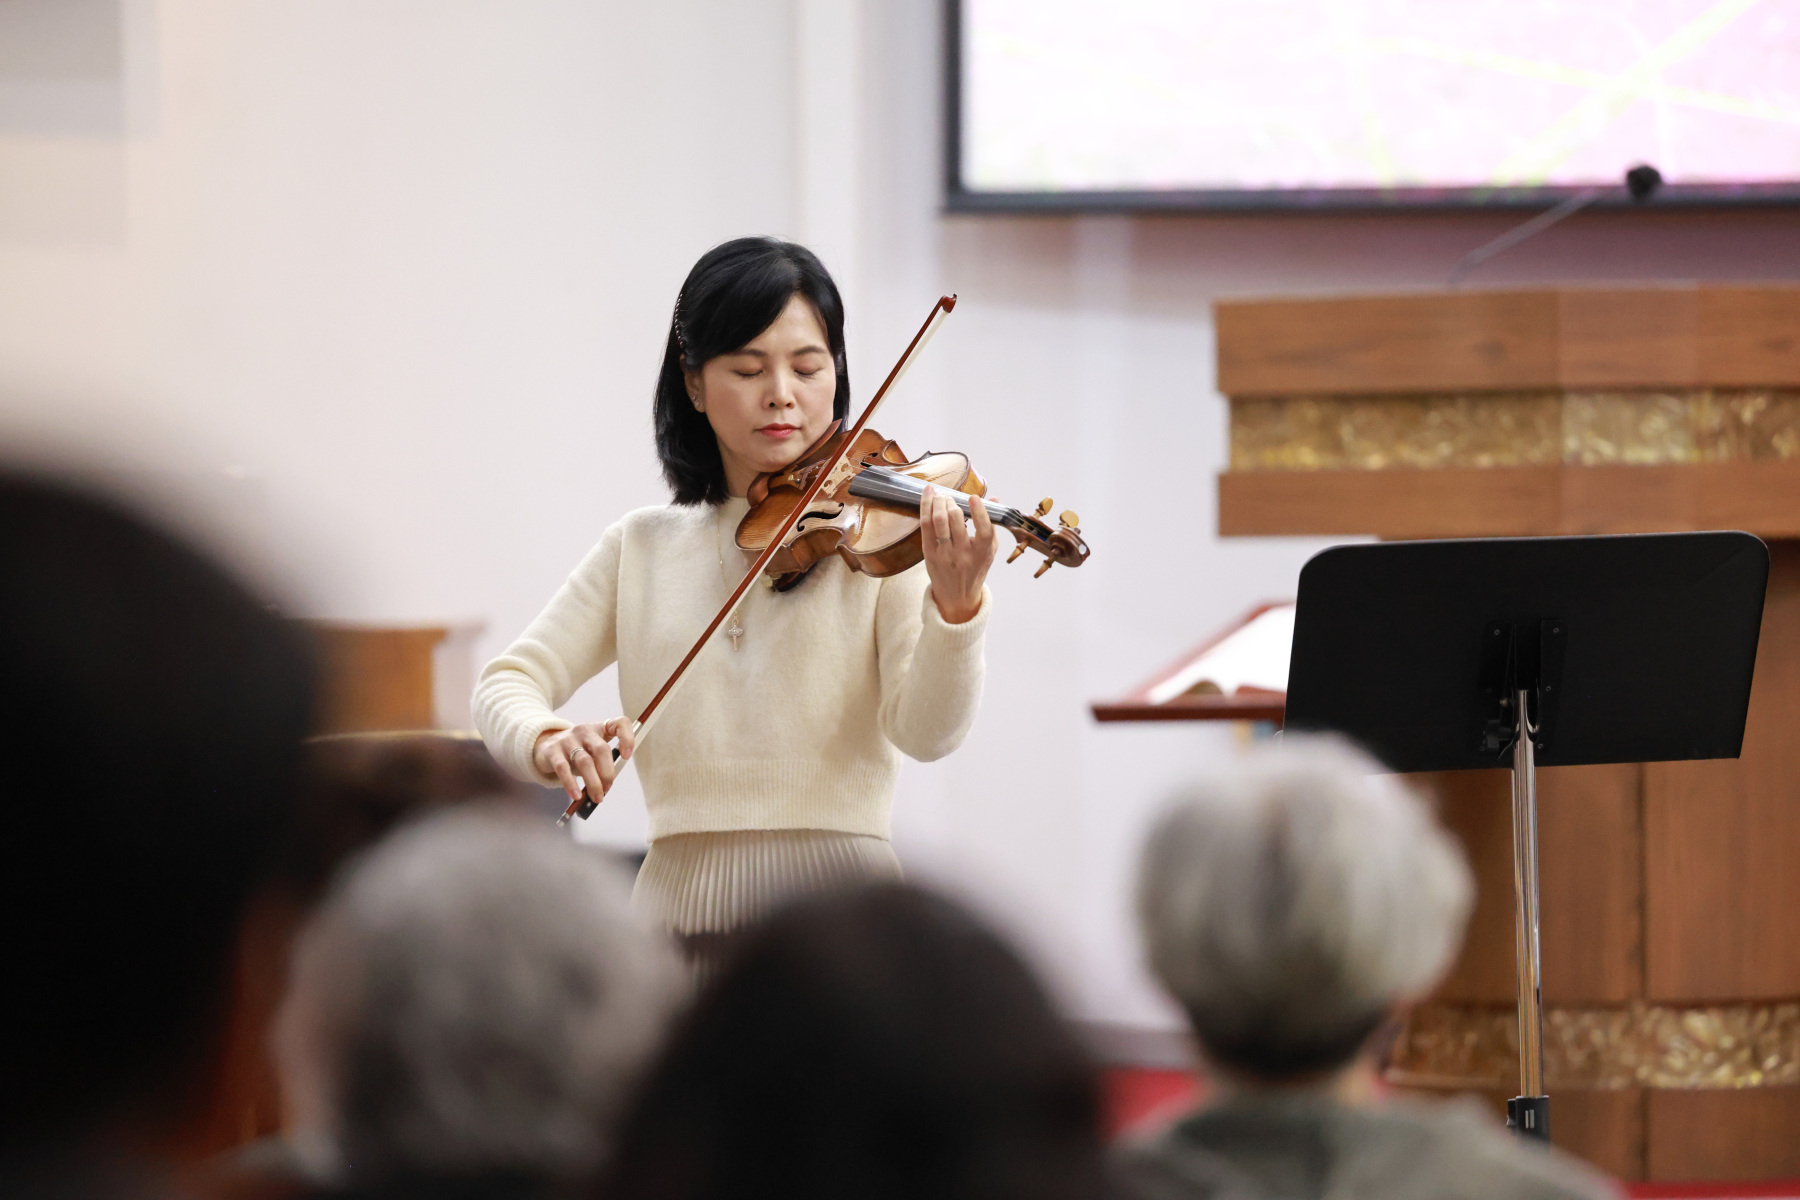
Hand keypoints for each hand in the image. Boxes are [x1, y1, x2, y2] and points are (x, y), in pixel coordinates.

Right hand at [533, 718, 635, 804]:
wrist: (546, 746)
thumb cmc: (577, 751)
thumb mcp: (592, 751)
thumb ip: (603, 764)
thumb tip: (607, 786)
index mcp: (600, 728)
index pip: (620, 723)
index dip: (627, 738)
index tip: (626, 756)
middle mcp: (585, 731)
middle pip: (602, 749)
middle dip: (608, 773)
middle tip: (608, 788)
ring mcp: (568, 739)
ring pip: (584, 761)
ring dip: (593, 782)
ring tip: (597, 797)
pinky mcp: (552, 750)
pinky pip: (563, 768)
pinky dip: (571, 784)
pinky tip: (577, 795)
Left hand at [920, 484, 996, 624]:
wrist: (956, 595)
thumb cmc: (975, 569)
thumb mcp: (989, 551)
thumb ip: (991, 525)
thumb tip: (993, 498)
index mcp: (982, 554)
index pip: (984, 530)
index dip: (979, 512)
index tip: (973, 497)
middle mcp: (963, 554)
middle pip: (956, 520)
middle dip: (951, 502)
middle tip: (950, 497)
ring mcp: (944, 555)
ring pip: (938, 521)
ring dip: (938, 502)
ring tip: (940, 496)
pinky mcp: (928, 553)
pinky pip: (925, 526)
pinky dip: (925, 507)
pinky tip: (928, 496)